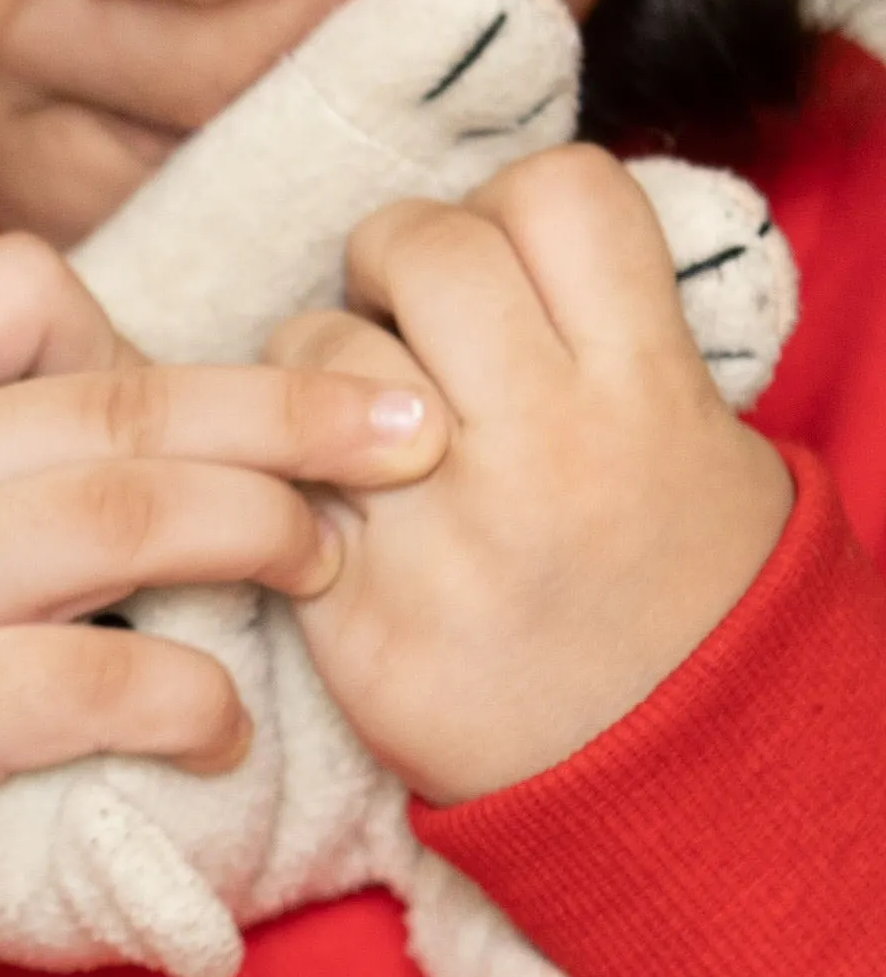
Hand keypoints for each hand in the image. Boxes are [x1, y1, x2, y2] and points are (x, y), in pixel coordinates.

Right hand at [0, 231, 446, 861]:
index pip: (13, 292)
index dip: (116, 325)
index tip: (163, 382)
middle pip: (124, 402)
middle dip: (289, 404)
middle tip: (411, 423)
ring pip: (130, 519)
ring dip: (262, 531)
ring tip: (338, 560)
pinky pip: (89, 686)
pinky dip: (181, 696)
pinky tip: (224, 721)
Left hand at [266, 145, 789, 802]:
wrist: (672, 782)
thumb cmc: (685, 595)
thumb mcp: (703, 444)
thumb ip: (611, 334)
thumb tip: (508, 236)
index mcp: (647, 393)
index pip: (558, 194)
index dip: (509, 206)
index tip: (500, 257)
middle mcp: (547, 450)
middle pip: (426, 247)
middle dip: (396, 260)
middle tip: (404, 316)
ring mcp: (442, 535)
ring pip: (317, 352)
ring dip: (316, 363)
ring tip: (356, 420)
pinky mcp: (357, 618)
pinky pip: (272, 487)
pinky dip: (282, 479)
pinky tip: (326, 507)